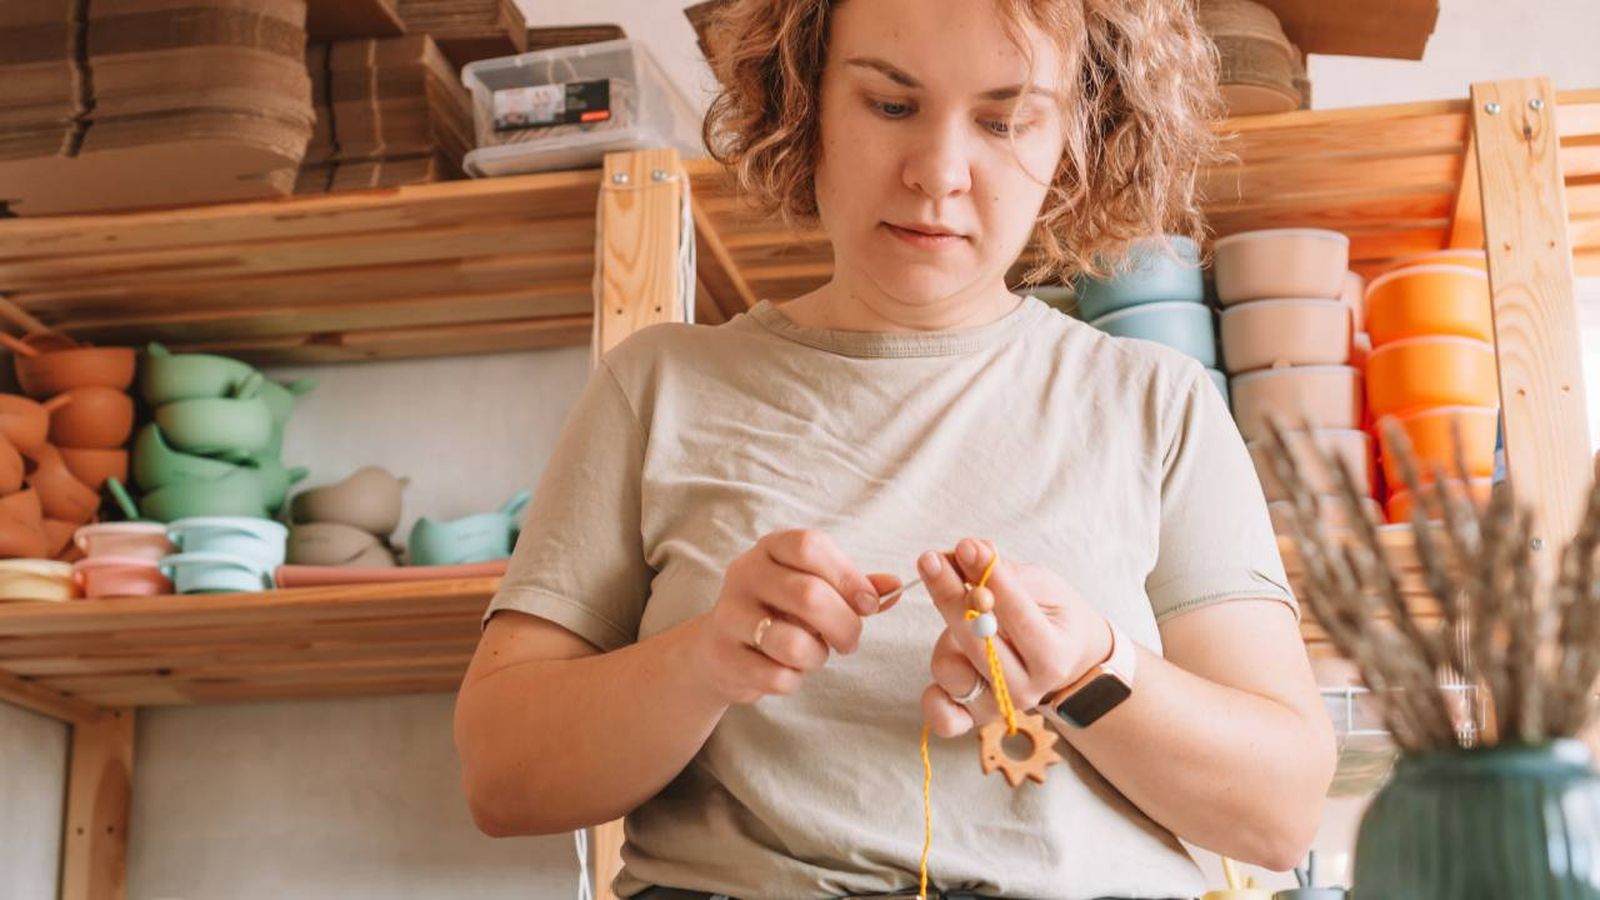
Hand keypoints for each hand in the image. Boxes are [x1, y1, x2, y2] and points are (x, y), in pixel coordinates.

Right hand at [691, 529, 900, 706]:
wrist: (719, 650)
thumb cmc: (779, 613)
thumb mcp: (814, 588)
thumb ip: (854, 587)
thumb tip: (895, 586)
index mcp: (771, 548)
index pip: (810, 546)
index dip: (847, 576)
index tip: (869, 604)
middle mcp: (745, 574)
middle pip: (808, 595)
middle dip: (844, 626)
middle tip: (850, 640)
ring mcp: (729, 615)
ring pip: (791, 642)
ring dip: (816, 656)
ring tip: (814, 654)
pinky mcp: (723, 657)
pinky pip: (776, 676)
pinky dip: (793, 679)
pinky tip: (786, 670)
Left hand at [918, 538, 1112, 737]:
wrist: (1064, 658)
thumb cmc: (1052, 616)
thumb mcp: (1042, 586)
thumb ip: (1004, 572)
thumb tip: (968, 551)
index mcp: (1053, 656)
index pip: (1015, 614)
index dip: (988, 577)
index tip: (966, 546)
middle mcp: (1026, 689)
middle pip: (978, 643)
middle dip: (951, 595)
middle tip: (932, 558)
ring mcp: (997, 707)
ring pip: (952, 671)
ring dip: (944, 636)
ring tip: (956, 610)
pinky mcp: (972, 718)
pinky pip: (943, 717)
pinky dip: (933, 699)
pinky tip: (936, 669)